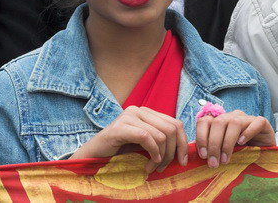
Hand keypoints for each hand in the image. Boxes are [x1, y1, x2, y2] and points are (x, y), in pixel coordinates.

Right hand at [70, 106, 188, 172]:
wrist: (94, 155)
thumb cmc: (120, 151)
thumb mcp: (145, 144)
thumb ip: (160, 140)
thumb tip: (184, 149)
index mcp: (147, 112)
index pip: (175, 123)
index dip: (182, 143)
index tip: (182, 161)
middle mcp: (139, 110)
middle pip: (171, 129)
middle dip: (172, 152)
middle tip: (164, 167)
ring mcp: (129, 116)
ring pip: (161, 134)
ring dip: (161, 156)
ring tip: (153, 167)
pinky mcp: (120, 127)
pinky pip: (146, 137)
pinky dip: (152, 152)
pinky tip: (149, 163)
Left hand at [196, 110, 275, 167]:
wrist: (265, 152)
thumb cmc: (241, 152)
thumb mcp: (224, 150)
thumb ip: (212, 149)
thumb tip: (196, 157)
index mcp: (220, 121)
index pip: (205, 121)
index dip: (201, 137)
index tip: (203, 155)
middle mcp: (232, 116)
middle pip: (218, 122)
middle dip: (213, 144)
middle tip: (214, 162)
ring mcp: (247, 118)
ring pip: (234, 122)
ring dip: (227, 142)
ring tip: (226, 159)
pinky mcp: (262, 122)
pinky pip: (255, 122)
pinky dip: (248, 132)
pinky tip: (242, 143)